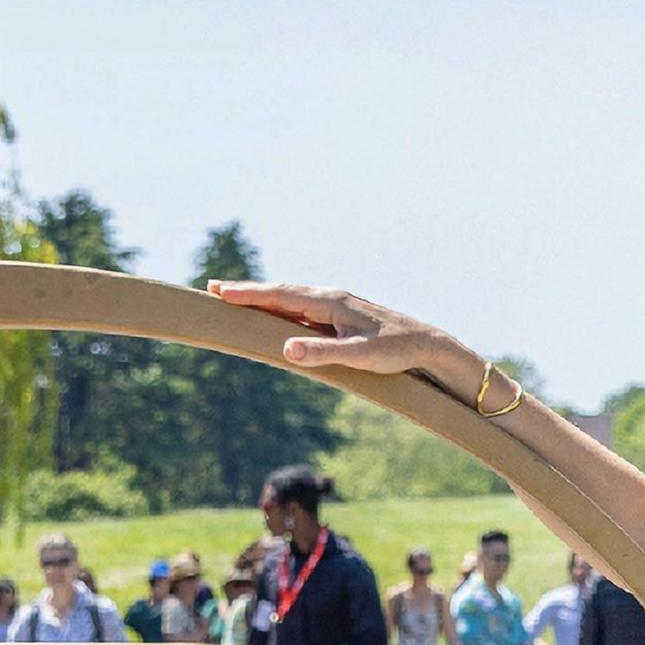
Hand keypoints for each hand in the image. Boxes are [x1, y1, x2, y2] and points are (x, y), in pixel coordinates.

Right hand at [208, 280, 477, 385]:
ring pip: (293, 298)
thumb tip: (285, 349)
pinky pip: (305, 307)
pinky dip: (283, 307)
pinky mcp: (344, 316)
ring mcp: (338, 305)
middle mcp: (331, 298)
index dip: (248, 294)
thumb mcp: (358, 356)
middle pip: (282, 292)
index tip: (219, 291)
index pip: (281, 295)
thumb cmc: (397, 352)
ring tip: (238, 298)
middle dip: (248, 292)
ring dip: (264, 298)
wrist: (430, 345)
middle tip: (215, 289)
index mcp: (330, 302)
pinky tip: (278, 314)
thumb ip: (321, 353)